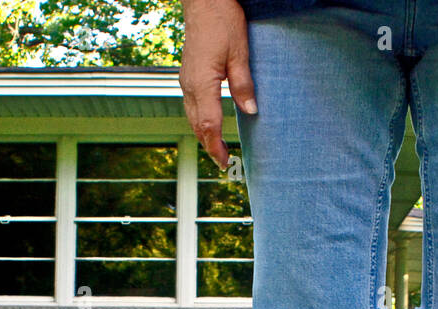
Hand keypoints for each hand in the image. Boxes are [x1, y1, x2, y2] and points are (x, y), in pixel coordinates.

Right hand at [180, 0, 255, 170]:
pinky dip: (200, 120)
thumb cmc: (222, 20)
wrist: (204, 0)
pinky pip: (191, 105)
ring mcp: (186, 80)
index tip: (225, 162)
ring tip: (217, 148)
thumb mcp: (239, 52)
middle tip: (224, 163)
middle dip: (209, 145)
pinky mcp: (188, 75)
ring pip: (192, 116)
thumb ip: (243, 84)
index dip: (216, 146)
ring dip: (204, 134)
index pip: (208, 124)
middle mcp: (189, 85)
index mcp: (202, 82)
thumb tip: (250, 112)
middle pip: (197, 125)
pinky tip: (208, 123)